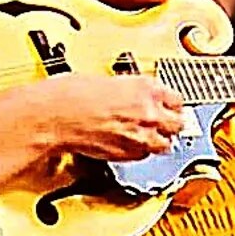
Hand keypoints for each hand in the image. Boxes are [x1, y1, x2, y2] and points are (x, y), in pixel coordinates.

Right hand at [11, 74, 184, 161]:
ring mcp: (141, 136)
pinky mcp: (128, 155)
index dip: (172, 104)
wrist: (56, 116)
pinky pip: (144, 156)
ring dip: (159, 141)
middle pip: (178, 124)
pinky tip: (129, 144)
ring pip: (166, 145)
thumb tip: (135, 95)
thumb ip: (130, 90)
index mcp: (146, 88)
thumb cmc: (71, 94)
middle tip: (164, 123)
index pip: (178, 99)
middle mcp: (149, 113)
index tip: (169, 106)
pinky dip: (140, 152)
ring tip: (148, 137)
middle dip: (171, 124)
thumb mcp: (108, 80)